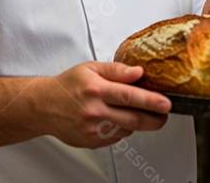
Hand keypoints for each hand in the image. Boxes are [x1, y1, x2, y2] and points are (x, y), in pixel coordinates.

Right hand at [34, 62, 170, 148]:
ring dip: (137, 122)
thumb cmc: (67, 85)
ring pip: (126, 129)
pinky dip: (122, 129)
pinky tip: (115, 118)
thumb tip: (138, 72)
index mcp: (95, 90)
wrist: (43, 106)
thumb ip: (116, 70)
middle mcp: (93, 111)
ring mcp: (92, 129)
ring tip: (135, 111)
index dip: (151, 101)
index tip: (166, 103)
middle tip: (164, 114)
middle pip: (132, 119)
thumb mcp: (91, 68)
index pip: (129, 96)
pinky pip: (115, 137)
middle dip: (154, 119)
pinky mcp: (91, 142)